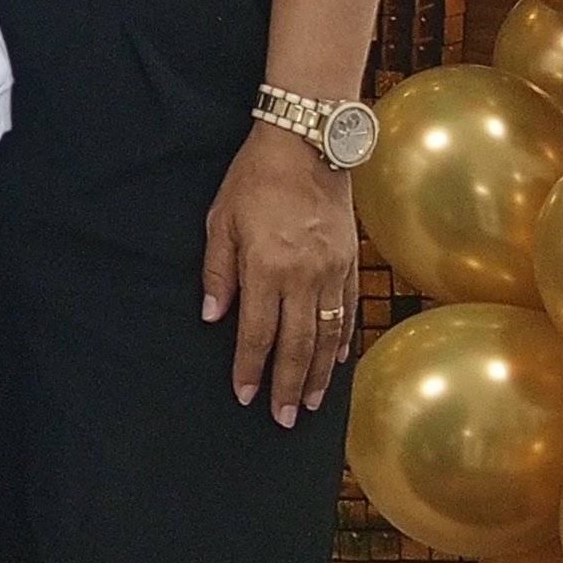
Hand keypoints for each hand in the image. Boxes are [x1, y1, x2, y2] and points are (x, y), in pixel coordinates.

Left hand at [202, 116, 359, 421]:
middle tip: (283, 419)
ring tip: (311, 404)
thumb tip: (214, 316)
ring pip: (326, 336)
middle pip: (296, 345)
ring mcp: (331, 271)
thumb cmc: (255, 178)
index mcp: (267, 268)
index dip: (250, 368)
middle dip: (288, 386)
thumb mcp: (221, 219)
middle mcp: (304, 276)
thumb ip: (218, 271)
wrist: (307, 144)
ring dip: (318, 374)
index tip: (245, 396)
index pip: (258, 333)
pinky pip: (347, 311)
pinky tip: (336, 361)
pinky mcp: (349, 262)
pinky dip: (342, 340)